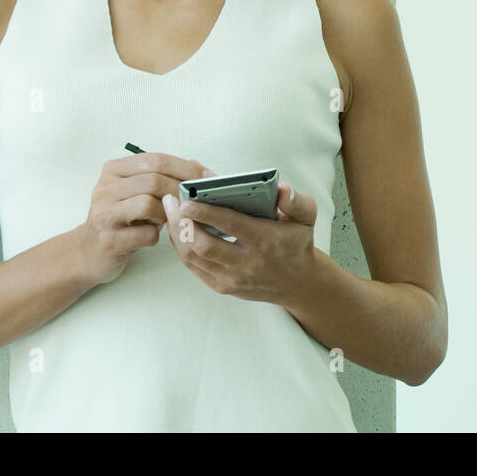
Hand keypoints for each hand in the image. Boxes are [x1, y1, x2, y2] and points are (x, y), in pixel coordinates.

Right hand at [75, 152, 210, 286]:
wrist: (88, 252)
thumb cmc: (120, 220)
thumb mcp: (137, 192)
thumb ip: (163, 177)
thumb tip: (201, 170)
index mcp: (114, 170)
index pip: (156, 160)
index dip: (185, 167)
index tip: (205, 177)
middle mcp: (105, 189)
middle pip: (154, 180)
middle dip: (180, 191)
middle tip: (194, 201)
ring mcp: (104, 214)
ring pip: (148, 204)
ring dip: (167, 214)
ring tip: (167, 220)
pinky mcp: (109, 240)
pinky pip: (145, 234)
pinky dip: (156, 236)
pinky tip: (152, 236)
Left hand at [163, 181, 315, 304]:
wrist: (297, 282)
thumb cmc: (297, 242)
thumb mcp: (306, 216)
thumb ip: (296, 200)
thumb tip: (282, 188)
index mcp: (267, 240)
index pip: (231, 225)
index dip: (206, 213)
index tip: (186, 200)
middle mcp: (248, 263)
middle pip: (204, 245)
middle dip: (182, 223)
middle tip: (170, 201)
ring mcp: (233, 278)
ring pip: (194, 257)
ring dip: (177, 234)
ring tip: (169, 213)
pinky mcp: (223, 286)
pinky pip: (194, 267)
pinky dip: (182, 248)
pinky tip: (178, 231)